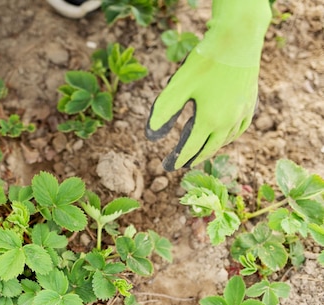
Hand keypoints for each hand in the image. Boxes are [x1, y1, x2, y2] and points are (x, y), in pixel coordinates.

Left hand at [146, 0, 271, 170]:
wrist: (238, 40)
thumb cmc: (205, 63)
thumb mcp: (177, 88)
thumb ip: (164, 112)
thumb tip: (151, 135)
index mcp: (209, 121)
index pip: (191, 148)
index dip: (179, 159)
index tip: (169, 167)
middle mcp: (229, 122)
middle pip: (210, 148)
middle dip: (195, 158)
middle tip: (184, 165)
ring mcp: (243, 112)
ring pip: (226, 139)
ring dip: (213, 148)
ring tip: (202, 151)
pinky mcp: (250, 102)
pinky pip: (240, 128)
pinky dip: (230, 136)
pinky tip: (225, 134)